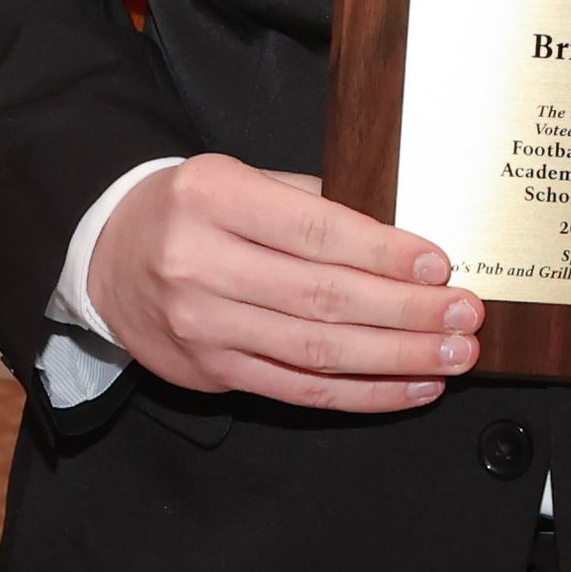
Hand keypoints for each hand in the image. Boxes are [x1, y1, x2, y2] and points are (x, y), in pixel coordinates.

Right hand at [86, 153, 482, 410]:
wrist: (107, 258)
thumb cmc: (190, 207)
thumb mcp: (239, 177)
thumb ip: (309, 200)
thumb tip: (399, 231)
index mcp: (214, 199)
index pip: (315, 231)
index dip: (383, 252)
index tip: (438, 265)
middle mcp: (202, 266)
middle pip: (322, 299)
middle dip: (405, 312)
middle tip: (463, 316)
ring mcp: (203, 329)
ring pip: (315, 353)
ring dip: (394, 360)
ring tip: (450, 356)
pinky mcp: (210, 375)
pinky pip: (297, 390)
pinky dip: (359, 394)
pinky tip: (406, 387)